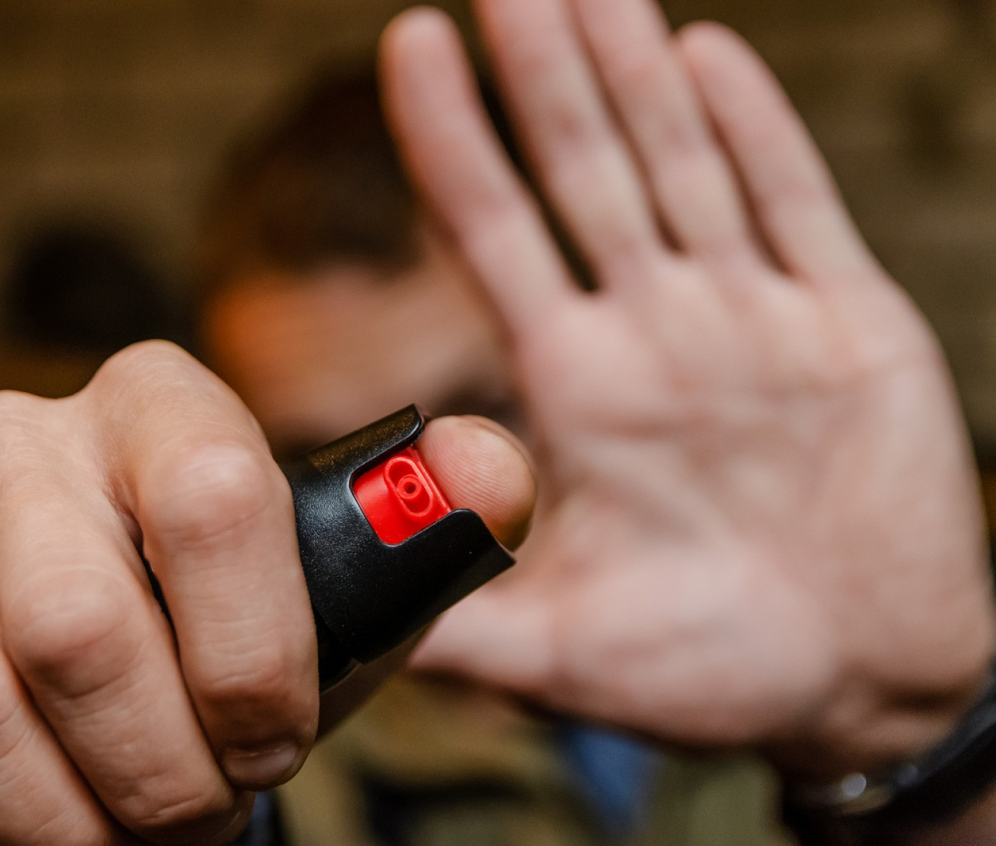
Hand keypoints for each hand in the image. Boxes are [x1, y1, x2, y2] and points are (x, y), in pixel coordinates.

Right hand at [0, 341, 532, 844]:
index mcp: (162, 401)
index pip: (213, 500)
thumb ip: (431, 524)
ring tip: (128, 838)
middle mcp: (20, 438)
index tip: (276, 744)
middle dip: (159, 769)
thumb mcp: (351, 579)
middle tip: (201, 815)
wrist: (121, 641)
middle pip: (75, 625)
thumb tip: (491, 477)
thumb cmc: (247, 623)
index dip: (256, 655)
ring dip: (66, 822)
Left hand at [381, 0, 995, 778]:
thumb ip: (454, 622)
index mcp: (581, 390)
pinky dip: (756, 133)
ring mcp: (751, 319)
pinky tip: (709, 54)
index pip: (498, 237)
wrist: (858, 685)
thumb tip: (325, 627)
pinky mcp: (848, 327)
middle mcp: (656, 333)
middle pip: (584, 171)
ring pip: (683, 164)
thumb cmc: (712, 675)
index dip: (451, 142)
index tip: (404, 47)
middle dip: (540, 70)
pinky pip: (795, 208)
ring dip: (635, 70)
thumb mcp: (563, 654)